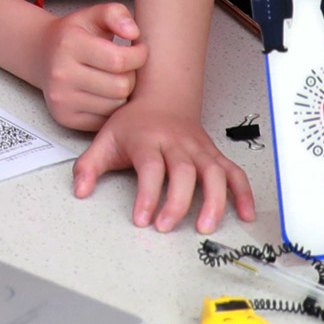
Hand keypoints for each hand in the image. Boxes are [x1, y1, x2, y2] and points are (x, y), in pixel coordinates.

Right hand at [30, 1, 145, 130]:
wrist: (42, 55)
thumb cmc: (74, 35)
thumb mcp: (93, 15)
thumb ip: (116, 13)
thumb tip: (133, 33)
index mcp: (70, 44)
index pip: (119, 60)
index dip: (139, 56)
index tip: (139, 50)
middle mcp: (61, 73)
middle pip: (121, 87)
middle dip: (131, 76)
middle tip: (126, 67)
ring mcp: (61, 98)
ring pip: (115, 106)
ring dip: (122, 93)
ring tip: (115, 79)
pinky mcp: (65, 117)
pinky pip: (104, 120)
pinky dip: (110, 109)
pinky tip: (104, 93)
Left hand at [70, 97, 253, 233]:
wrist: (162, 97)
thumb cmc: (135, 122)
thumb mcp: (106, 138)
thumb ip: (89, 165)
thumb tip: (80, 190)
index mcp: (148, 139)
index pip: (150, 167)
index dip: (147, 194)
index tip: (142, 218)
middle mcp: (176, 143)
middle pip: (183, 172)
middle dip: (177, 202)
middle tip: (166, 226)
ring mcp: (199, 149)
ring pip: (214, 172)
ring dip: (214, 200)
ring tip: (205, 226)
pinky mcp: (214, 155)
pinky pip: (234, 172)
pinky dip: (243, 193)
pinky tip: (244, 213)